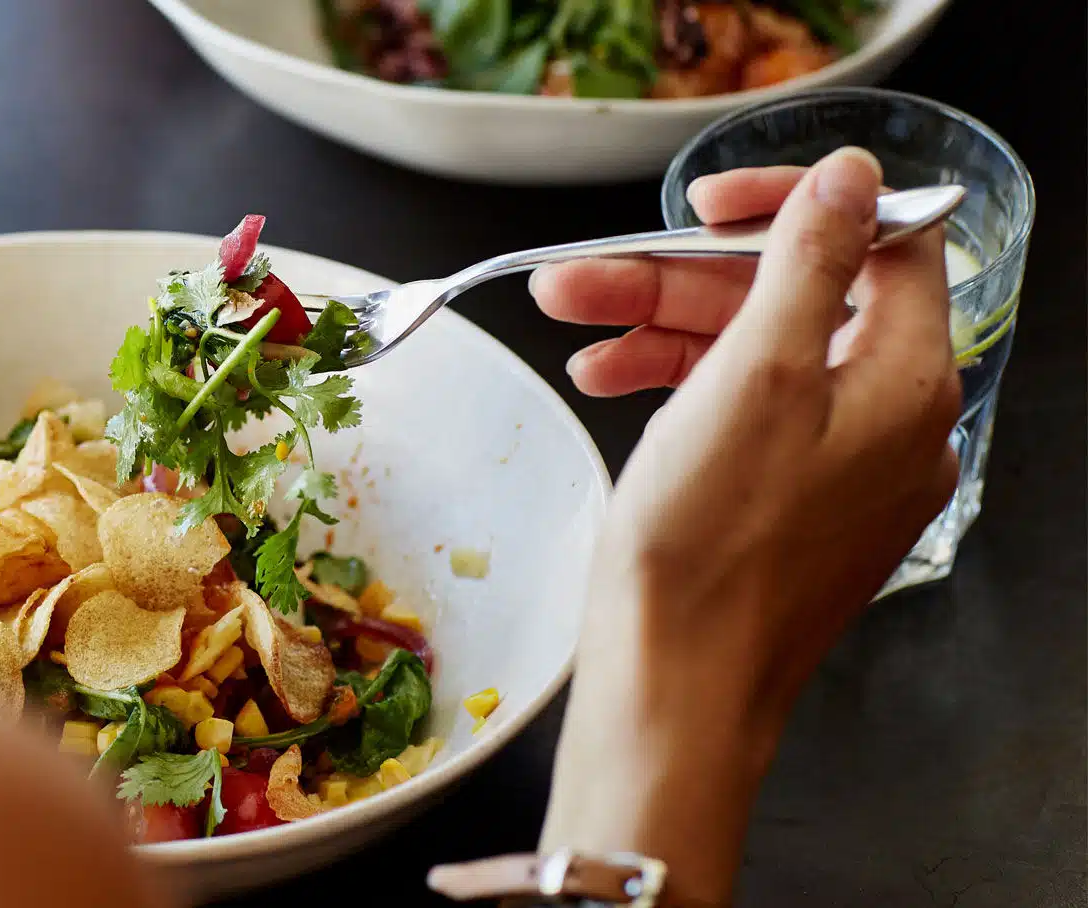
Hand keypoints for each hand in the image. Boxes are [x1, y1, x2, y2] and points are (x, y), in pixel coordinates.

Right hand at [535, 149, 961, 905]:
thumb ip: (809, 264)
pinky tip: (609, 381)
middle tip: (584, 276)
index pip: (876, 244)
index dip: (787, 207)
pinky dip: (678, 388)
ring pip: (757, 358)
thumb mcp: (752, 377)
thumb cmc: (708, 552)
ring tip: (571, 327)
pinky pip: (745, 416)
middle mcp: (890, 423)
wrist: (675, 686)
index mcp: (904, 382)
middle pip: (796, 301)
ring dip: (661, 329)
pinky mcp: (793, 507)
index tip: (704, 205)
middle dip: (682, 278)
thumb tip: (853, 179)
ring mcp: (842, 470)